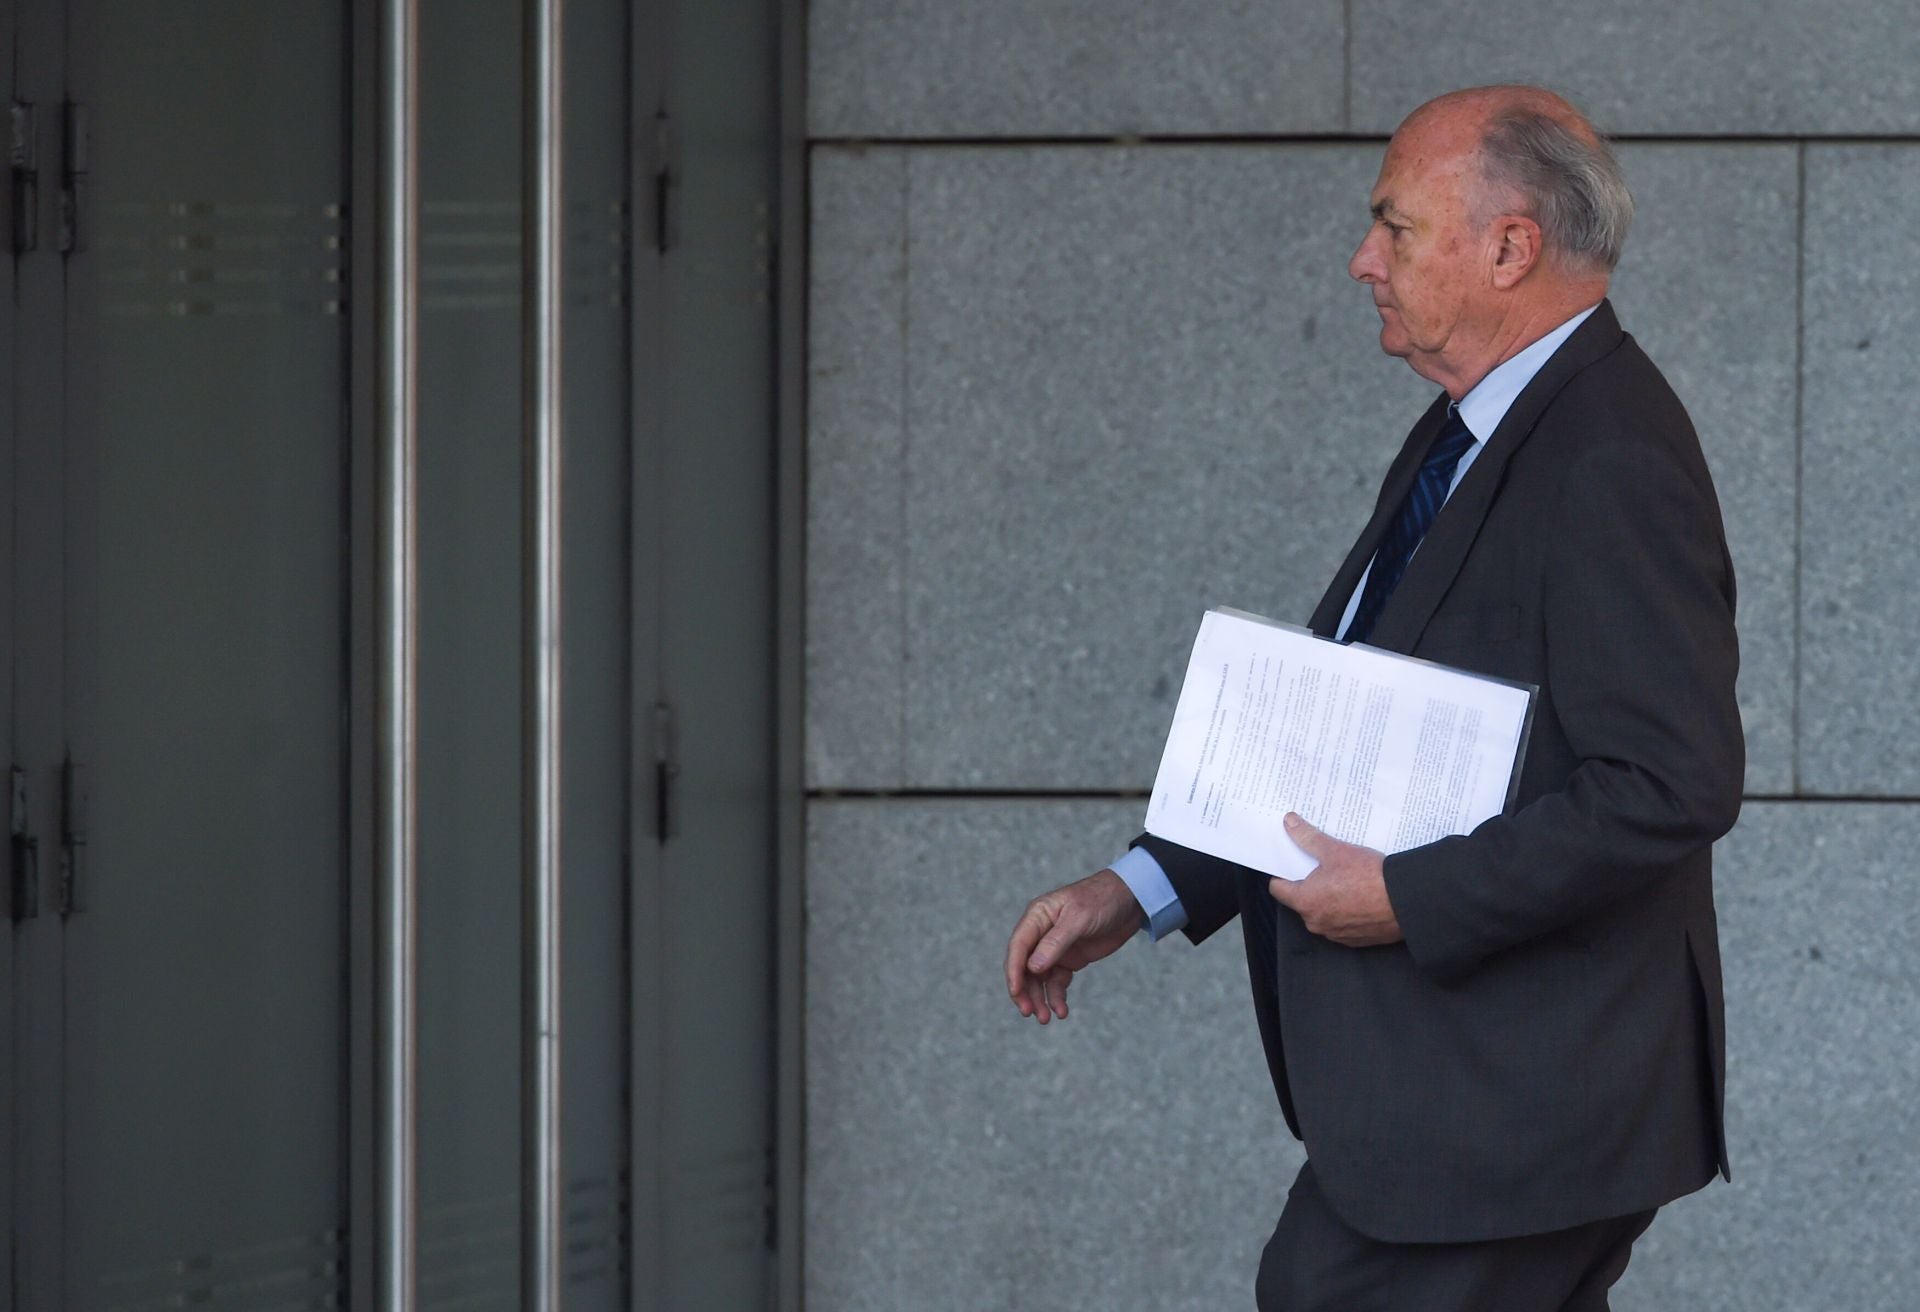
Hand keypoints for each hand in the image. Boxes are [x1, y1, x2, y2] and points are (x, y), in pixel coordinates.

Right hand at [1004, 868, 1141, 1023]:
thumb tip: (1032, 968)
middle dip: (1025, 991)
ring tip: (1045, 1018)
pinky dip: (1057, 996)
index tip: (1016, 993)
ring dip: (1040, 998)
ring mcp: (1055, 948)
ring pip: (1039, 978)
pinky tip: (1061, 1010)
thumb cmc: (1102, 899)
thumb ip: (1055, 942)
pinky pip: (1057, 981)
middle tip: (1030, 1012)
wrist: (1130, 900)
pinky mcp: (1070, 959)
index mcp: (1037, 917)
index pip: (1018, 947)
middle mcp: (1041, 933)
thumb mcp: (1079, 918)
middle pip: (1024, 966)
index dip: (1014, 971)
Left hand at [1267, 813, 1401, 947]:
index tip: (1289, 862)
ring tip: (1344, 878)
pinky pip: (1343, 923)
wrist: (1406, 901)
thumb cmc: (1369, 877)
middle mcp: (1317, 923)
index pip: (1278, 889)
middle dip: (1310, 884)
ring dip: (1330, 898)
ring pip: (1324, 912)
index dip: (1282, 874)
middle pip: (1302, 900)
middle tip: (1321, 865)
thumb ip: (1308, 838)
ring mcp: (1336, 934)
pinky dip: (1347, 911)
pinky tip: (1359, 895)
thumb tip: (1290, 823)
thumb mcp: (1335, 851)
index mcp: (1306, 902)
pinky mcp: (1356, 939)